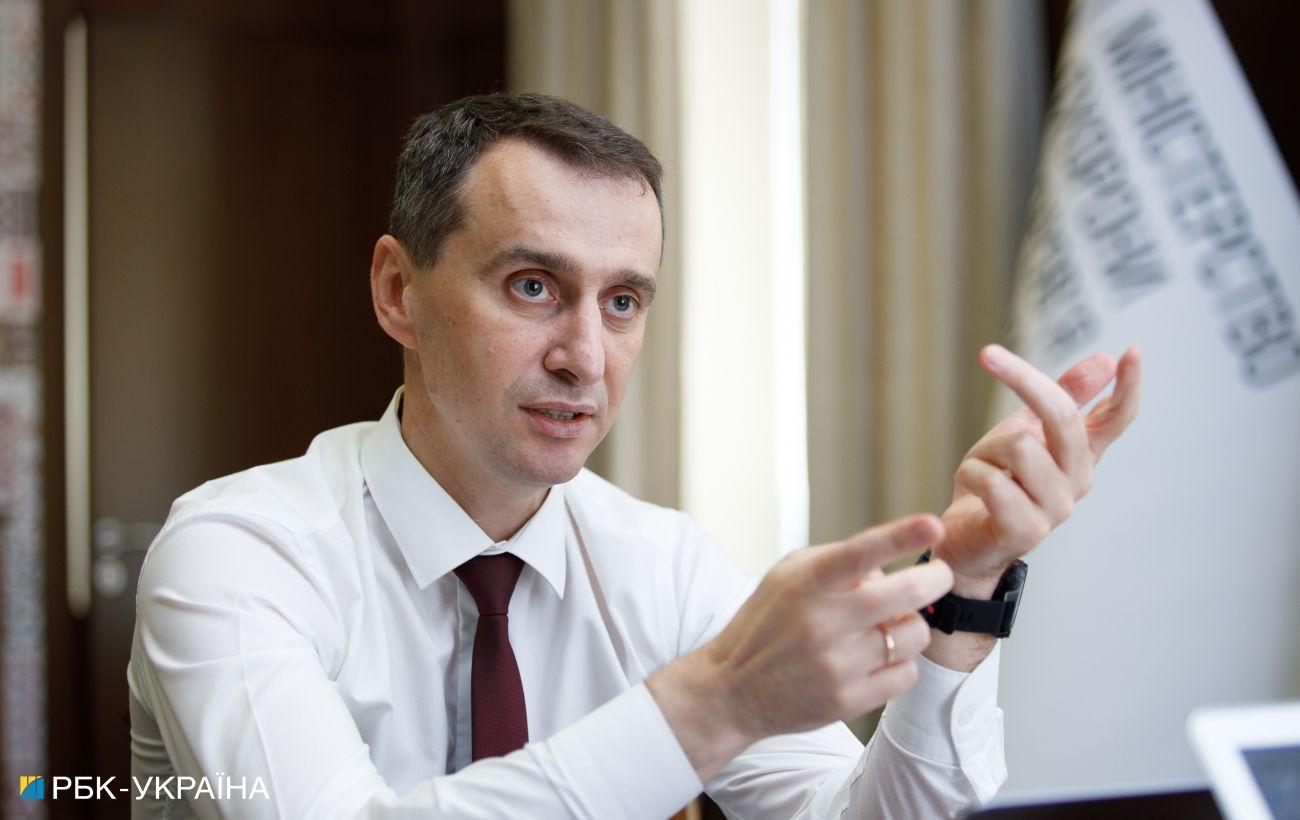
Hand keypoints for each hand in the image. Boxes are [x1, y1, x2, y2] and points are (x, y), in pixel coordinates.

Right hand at [647, 514, 953, 780]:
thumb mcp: (787, 576)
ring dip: (910, 626)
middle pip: (905, 594)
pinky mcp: (848, 701)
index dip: (901, 536)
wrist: (732, 690)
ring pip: (914, 634)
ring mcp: (837, 664)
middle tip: (939, 575)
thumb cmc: (765, 623)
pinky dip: (900, 662)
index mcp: (807, 583)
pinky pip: (906, 674)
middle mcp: (823, 622)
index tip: (934, 525)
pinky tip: (877, 659)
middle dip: (935, 579)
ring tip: (889, 626)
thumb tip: (889, 568)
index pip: (861, 553)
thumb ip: (836, 560)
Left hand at [934, 344, 1142, 593]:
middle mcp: (1077, 480)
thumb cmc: (995, 484)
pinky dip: (971, 474)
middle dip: (1022, 379)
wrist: (964, 542)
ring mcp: (1055, 508)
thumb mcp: (1025, 432)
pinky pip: (994, 480)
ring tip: (979, 470)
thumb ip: (1063, 400)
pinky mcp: (1026, 530)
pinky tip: (969, 488)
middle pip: (1062, 417)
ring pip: (1020, 445)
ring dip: (985, 450)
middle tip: (988, 355)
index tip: (1133, 352)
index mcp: (1081, 455)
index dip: (1128, 387)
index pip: (1117, 419)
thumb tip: (1104, 360)